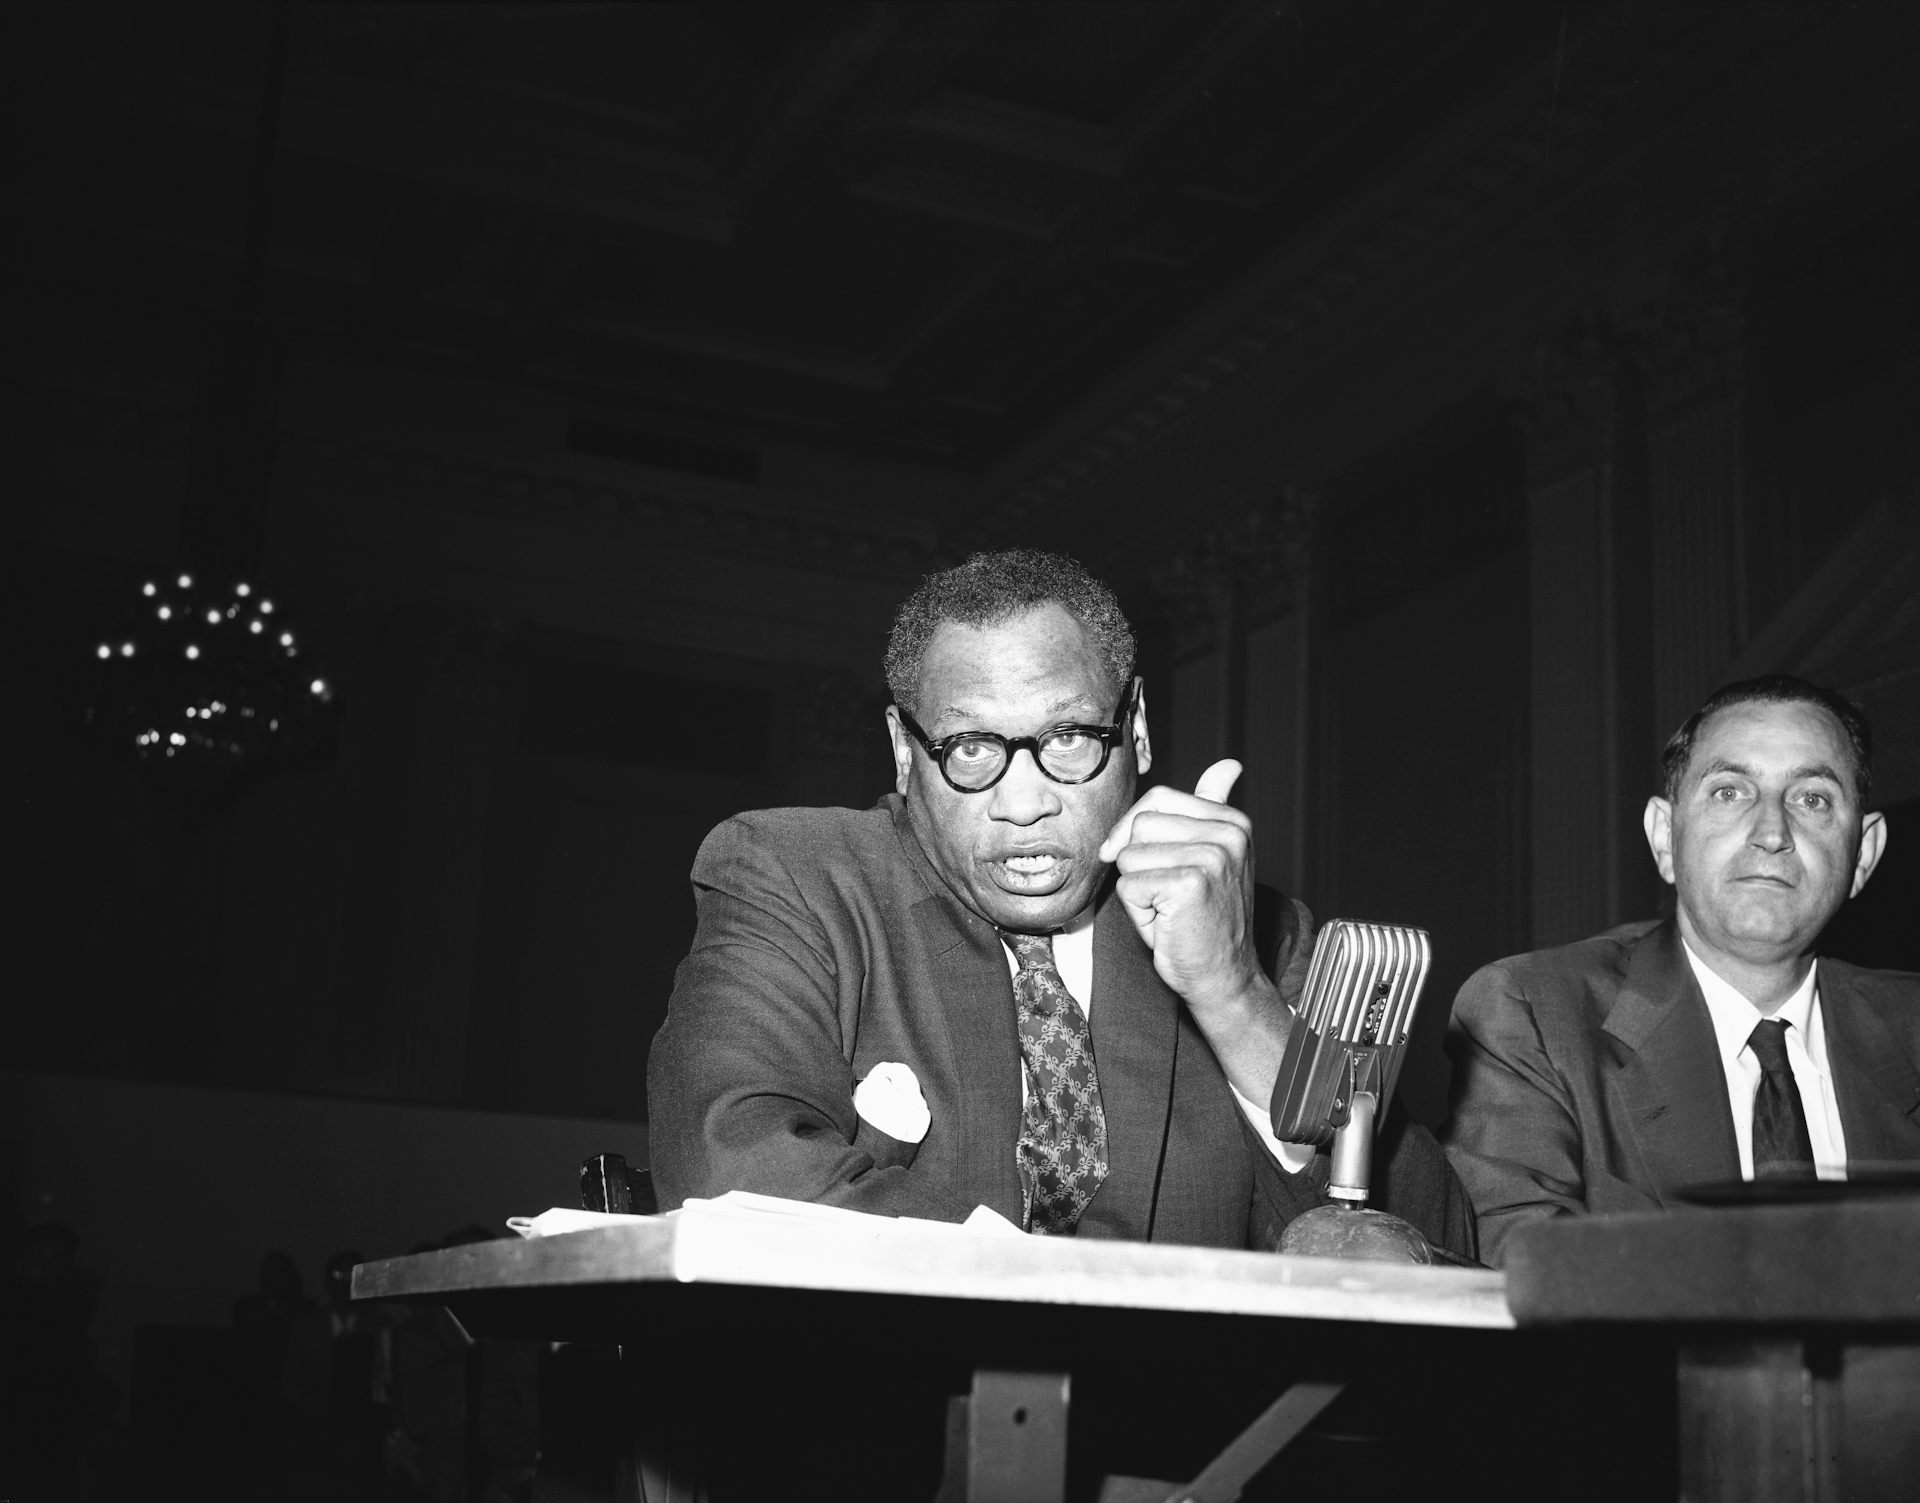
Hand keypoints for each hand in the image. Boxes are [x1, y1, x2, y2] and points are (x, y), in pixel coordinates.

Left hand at [1100, 761, 1287, 1102]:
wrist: (1223, 977)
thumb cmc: (1204, 919)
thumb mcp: (1208, 855)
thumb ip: (1210, 807)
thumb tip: (1229, 764)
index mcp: (1232, 821)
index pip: (1156, 800)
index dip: (1137, 833)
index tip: (1154, 866)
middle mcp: (1229, 834)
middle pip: (1139, 825)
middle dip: (1140, 865)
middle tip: (1171, 896)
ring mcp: (1213, 858)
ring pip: (1130, 855)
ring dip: (1138, 889)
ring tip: (1169, 910)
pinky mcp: (1191, 885)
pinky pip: (1130, 886)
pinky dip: (1138, 912)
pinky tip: (1168, 924)